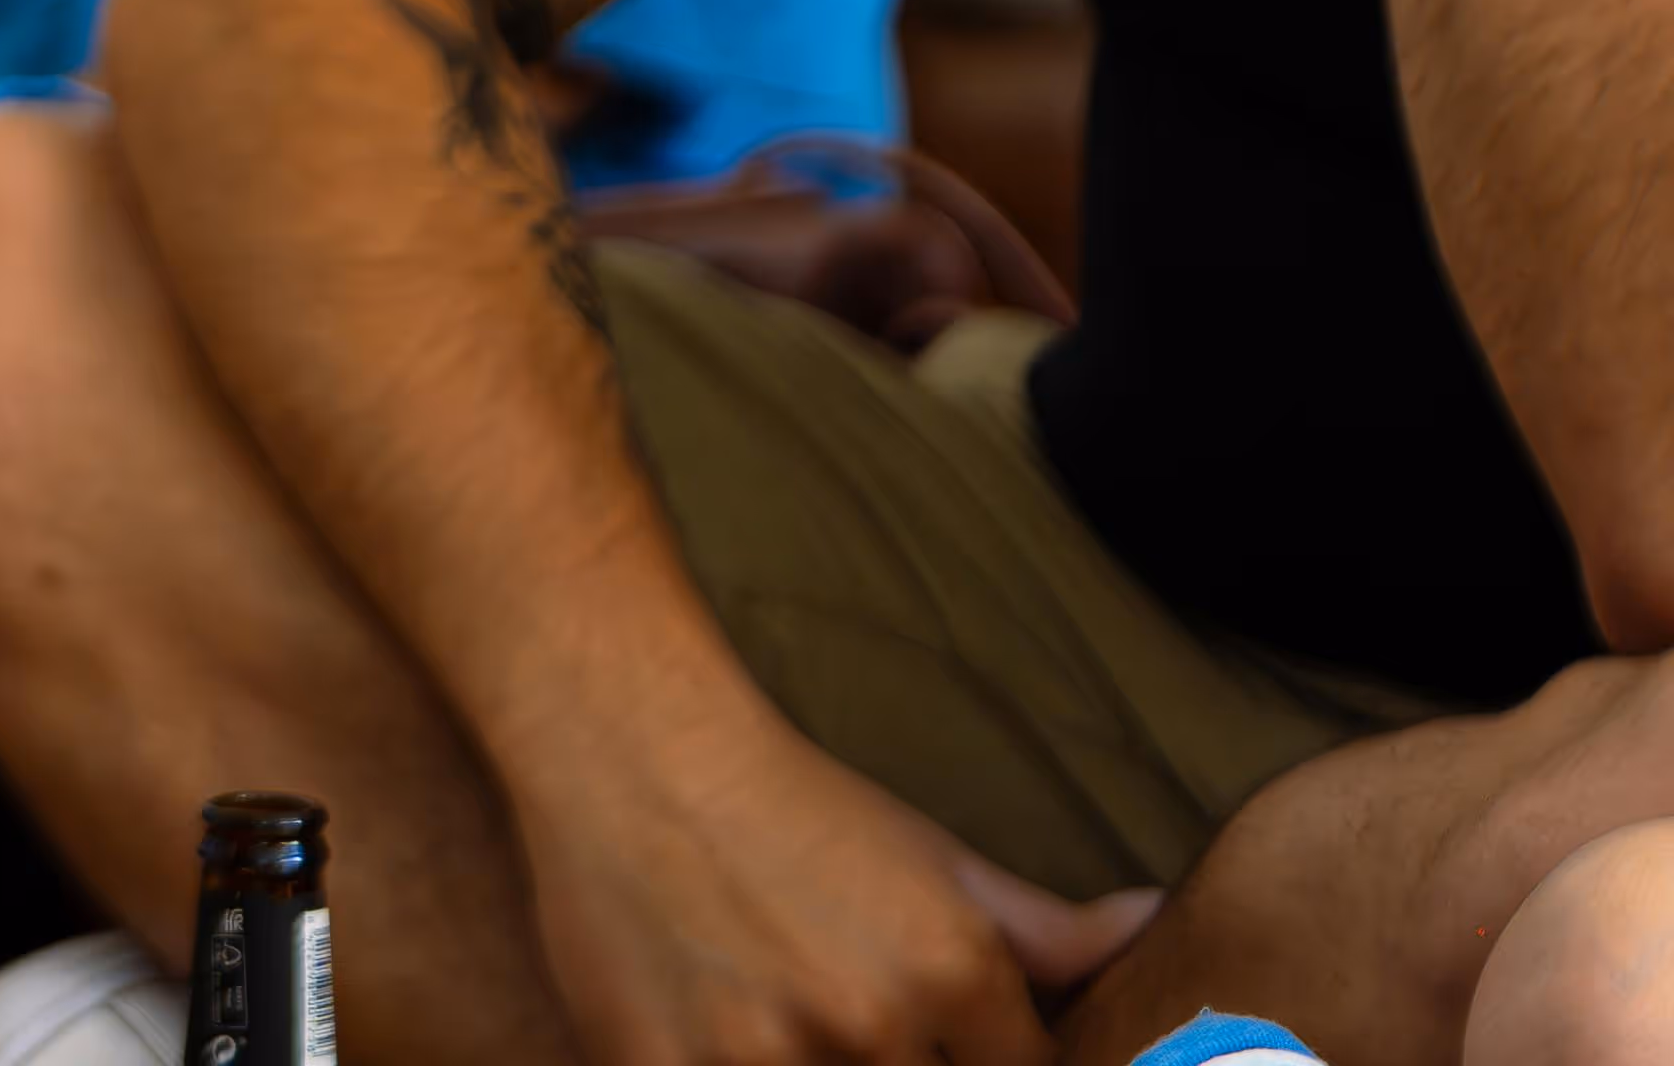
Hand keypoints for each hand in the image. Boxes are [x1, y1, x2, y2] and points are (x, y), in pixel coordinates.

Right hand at [524, 695, 1156, 1065]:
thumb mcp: (930, 856)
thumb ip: (1048, 927)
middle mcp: (870, 1025)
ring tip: (783, 1026)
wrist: (625, 745)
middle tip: (849, 1022)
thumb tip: (1154, 928)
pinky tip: (724, 1041)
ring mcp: (761, 1057)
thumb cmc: (785, 801)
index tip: (947, 1046)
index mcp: (952, 975)